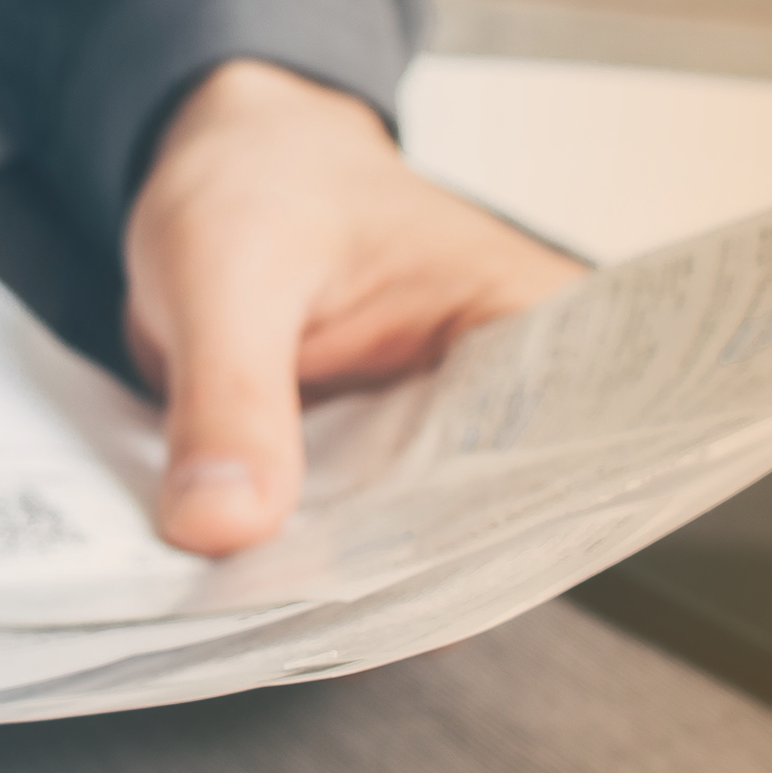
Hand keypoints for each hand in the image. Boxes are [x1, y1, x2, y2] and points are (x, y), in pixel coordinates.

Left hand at [123, 60, 585, 555]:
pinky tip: (242, 583)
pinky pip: (342, 543)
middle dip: (390, 580)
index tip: (394, 584)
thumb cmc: (253, 180)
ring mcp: (439, 444)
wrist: (210, 167)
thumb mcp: (227, 269)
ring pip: (407, 551)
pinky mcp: (368, 475)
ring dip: (334, 581)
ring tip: (260, 596)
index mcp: (540, 322)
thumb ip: (231, 397)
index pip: (561, 463)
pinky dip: (293, 563)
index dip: (487, 537)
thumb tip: (222, 524)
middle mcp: (511, 397)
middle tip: (296, 604)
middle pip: (484, 528)